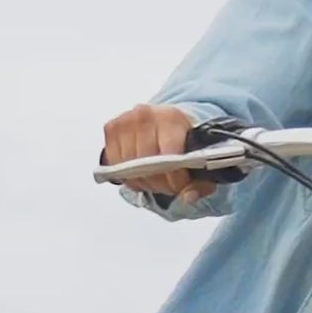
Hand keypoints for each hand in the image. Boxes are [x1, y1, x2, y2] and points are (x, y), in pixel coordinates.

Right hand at [100, 103, 216, 205]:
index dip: (174, 177)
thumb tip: (188, 197)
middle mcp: (146, 115)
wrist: (167, 122)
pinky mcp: (111, 128)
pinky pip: (115, 163)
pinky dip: (127, 174)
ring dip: (142, 180)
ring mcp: (126, 120)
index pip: (169, 155)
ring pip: (129, 165)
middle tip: (167, 185)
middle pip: (147, 162)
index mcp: (171, 118)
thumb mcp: (199, 160)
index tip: (180, 185)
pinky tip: (139, 173)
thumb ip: (199, 183)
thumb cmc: (182, 140)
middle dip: (159, 181)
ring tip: (155, 179)